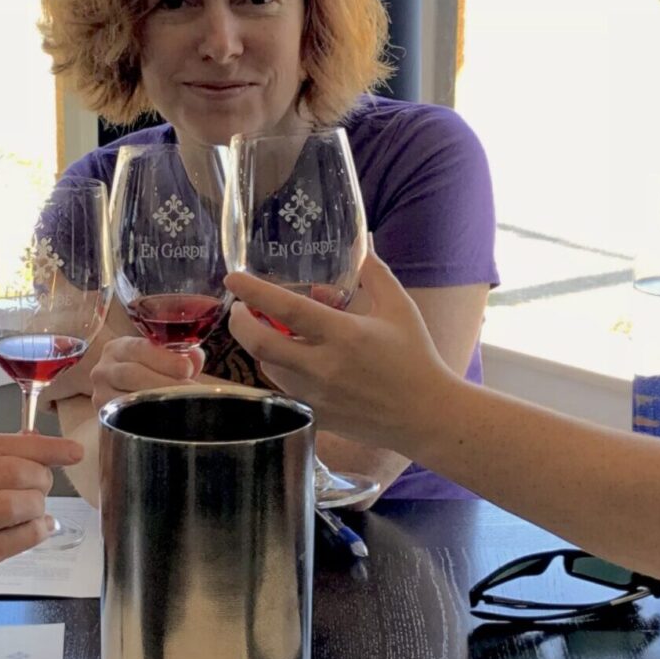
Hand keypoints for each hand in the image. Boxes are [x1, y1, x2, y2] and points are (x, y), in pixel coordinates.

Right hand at [0, 432, 82, 615]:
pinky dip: (31, 535)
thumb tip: (21, 450)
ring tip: (40, 510)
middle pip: (10, 472)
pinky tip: (37, 531)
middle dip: (41, 476)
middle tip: (46, 484)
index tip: (69, 450)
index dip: (41, 446)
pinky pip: (3, 546)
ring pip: (12, 507)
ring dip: (37, 507)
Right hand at [88, 331, 204, 411]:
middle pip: (131, 374)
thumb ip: (180, 355)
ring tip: (182, 404)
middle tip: (190, 390)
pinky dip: (145, 417)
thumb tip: (195, 357)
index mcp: (120, 348)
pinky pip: (123, 417)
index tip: (187, 368)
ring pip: (126, 398)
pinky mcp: (104, 415)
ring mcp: (100, 394)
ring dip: (156, 401)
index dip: (164, 358)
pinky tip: (164, 419)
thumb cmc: (147, 372)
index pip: (139, 348)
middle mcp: (104, 368)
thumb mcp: (160, 358)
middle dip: (163, 382)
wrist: (121, 392)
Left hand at [225, 251, 451, 449]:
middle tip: (238, 310)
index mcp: (344, 335)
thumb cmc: (416, 358)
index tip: (232, 278)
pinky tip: (288, 360)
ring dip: (261, 347)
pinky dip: (279, 372)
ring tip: (267, 331)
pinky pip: (283, 391)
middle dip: (239, 324)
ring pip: (268, 368)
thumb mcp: (399, 308)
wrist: (427, 415)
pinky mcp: (317, 416)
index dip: (253, 292)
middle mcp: (324, 367)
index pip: (287, 309)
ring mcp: (318, 396)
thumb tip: (364, 241)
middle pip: (260, 345)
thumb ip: (375, 274)